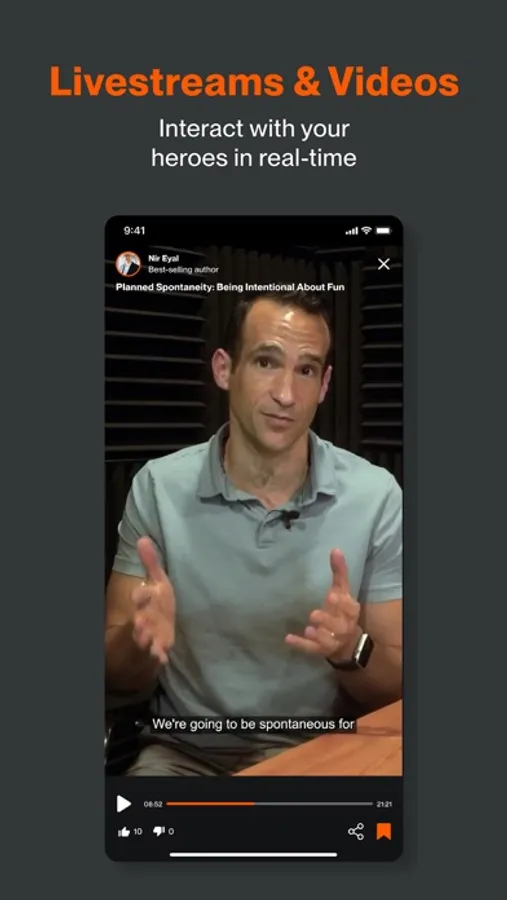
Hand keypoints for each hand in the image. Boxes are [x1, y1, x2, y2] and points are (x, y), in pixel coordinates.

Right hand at [131, 537, 175, 664]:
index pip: (140, 596)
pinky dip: (159, 657)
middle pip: (139, 619)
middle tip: (139, 621)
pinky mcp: (159, 647)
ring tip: (148, 638)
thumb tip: (143, 538)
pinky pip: (157, 654)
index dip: (140, 595)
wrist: (159, 627)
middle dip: (139, 620)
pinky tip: (162, 657)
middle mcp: (144, 618)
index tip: (139, 593)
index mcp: (144, 601)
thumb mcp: (157, 581)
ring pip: (145, 638)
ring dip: (145, 639)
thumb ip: (150, 562)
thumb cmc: (157, 602)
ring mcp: (151, 634)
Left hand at [285, 549, 360, 661]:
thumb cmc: (342, 610)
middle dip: (327, 620)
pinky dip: (300, 644)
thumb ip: (339, 572)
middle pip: (338, 625)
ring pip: (326, 639)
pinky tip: (288, 639)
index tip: (331, 595)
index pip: (349, 608)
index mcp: (350, 611)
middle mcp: (343, 627)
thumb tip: (335, 549)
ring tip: (308, 628)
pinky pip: (311, 649)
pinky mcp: (320, 649)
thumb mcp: (342, 591)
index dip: (341, 604)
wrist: (347, 642)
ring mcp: (332, 640)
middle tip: (314, 614)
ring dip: (317, 635)